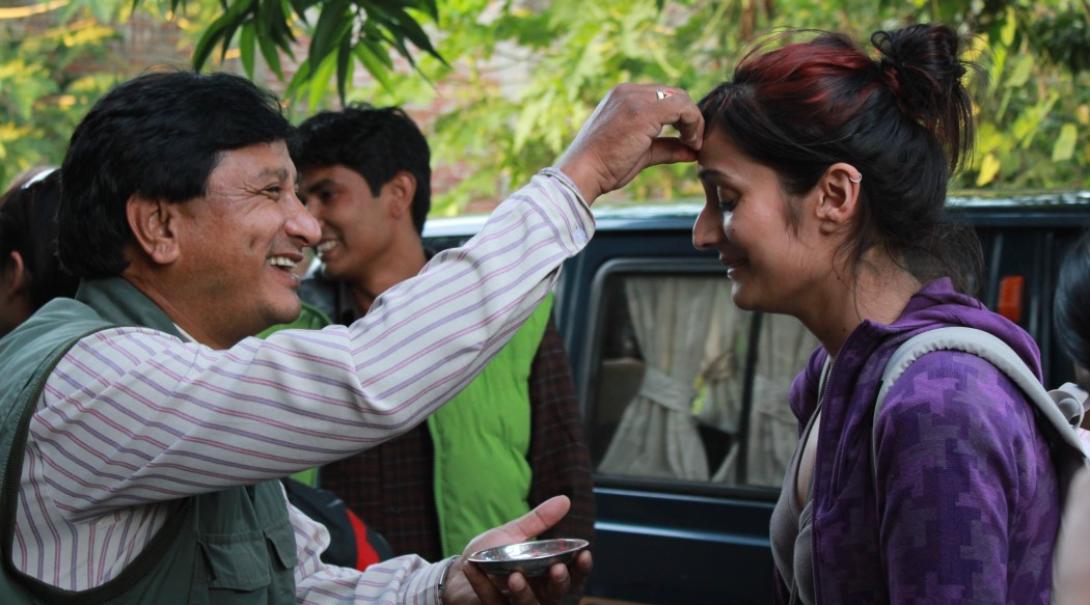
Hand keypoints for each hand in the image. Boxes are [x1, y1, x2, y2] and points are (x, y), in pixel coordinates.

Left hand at [440, 495, 592, 604]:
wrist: (458, 572)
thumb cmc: (491, 556)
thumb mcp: (514, 535)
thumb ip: (538, 521)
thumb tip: (565, 500)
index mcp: (545, 577)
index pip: (571, 578)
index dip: (581, 569)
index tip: (585, 553)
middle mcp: (535, 595)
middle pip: (555, 596)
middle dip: (558, 584)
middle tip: (556, 568)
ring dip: (523, 592)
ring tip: (515, 576)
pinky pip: (490, 601)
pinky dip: (481, 584)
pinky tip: (472, 567)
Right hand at [556, 83, 703, 202]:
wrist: (583, 173)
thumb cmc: (604, 167)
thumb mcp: (640, 153)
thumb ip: (666, 148)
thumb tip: (692, 152)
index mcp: (622, 96)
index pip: (663, 96)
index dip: (681, 116)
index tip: (688, 139)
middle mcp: (628, 91)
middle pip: (675, 93)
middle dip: (690, 117)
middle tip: (694, 142)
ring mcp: (635, 98)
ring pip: (681, 98)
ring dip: (693, 121)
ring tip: (693, 144)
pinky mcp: (644, 110)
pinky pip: (682, 107)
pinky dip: (693, 124)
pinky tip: (690, 143)